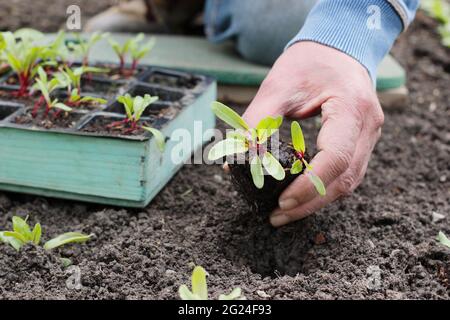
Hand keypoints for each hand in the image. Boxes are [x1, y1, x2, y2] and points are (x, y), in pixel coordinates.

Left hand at [242, 41, 383, 226]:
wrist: (338, 46)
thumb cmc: (309, 61)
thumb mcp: (278, 85)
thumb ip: (258, 120)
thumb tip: (235, 157)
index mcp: (352, 108)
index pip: (334, 159)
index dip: (308, 186)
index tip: (280, 203)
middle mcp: (368, 126)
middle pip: (345, 179)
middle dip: (310, 203)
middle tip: (277, 216)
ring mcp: (369, 135)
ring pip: (348, 181)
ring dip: (317, 200)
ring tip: (285, 212)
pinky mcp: (361, 141)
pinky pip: (346, 172)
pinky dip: (323, 187)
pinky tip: (301, 195)